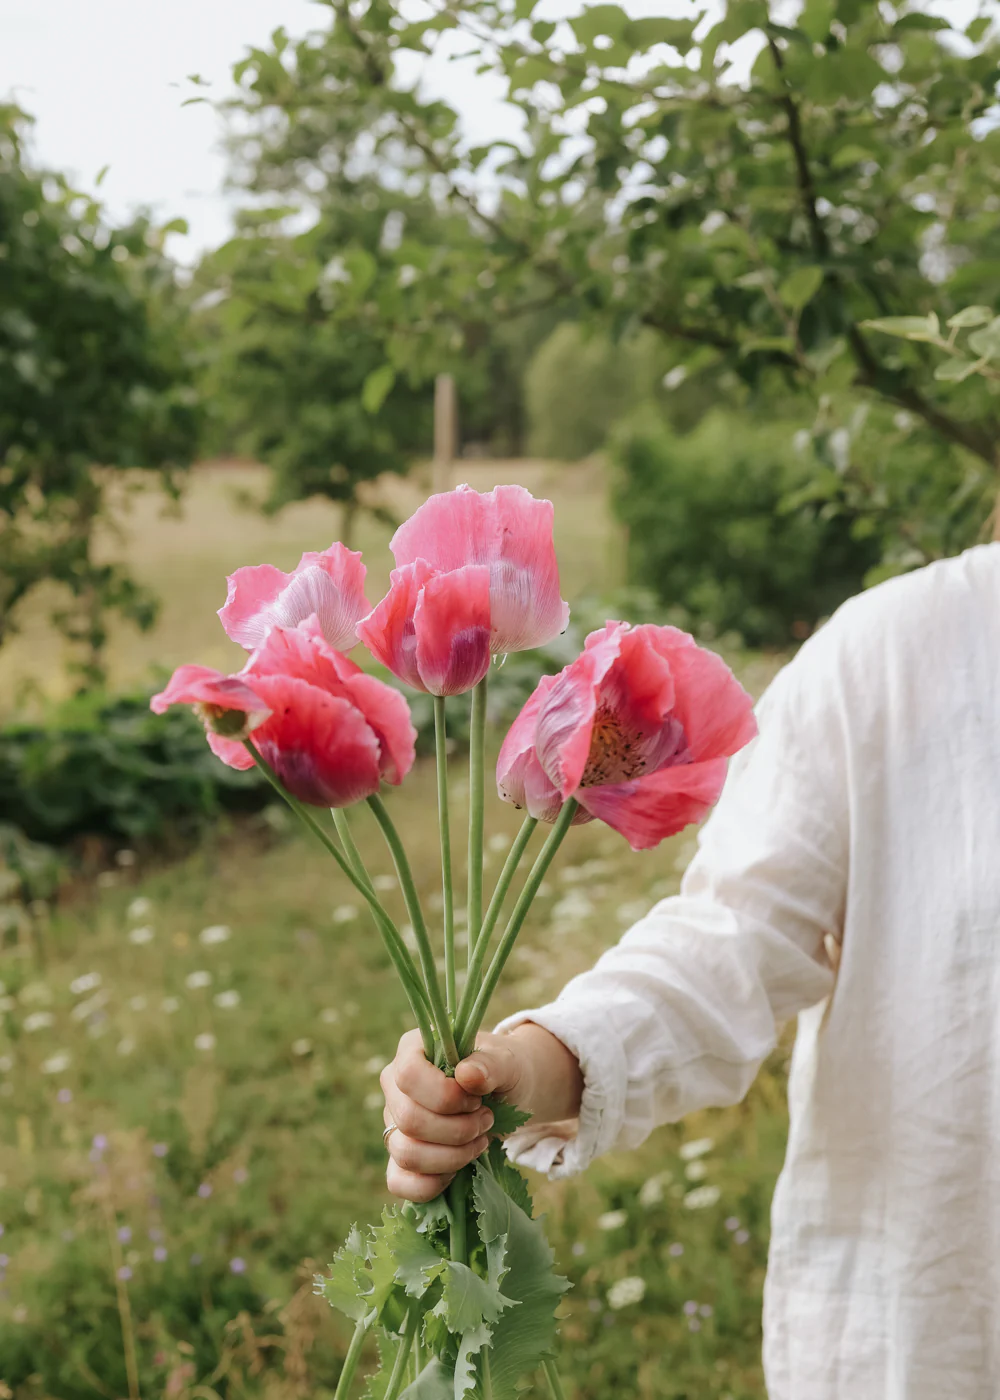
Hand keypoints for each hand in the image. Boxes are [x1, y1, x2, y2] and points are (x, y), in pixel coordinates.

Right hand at [380, 1024, 582, 1201]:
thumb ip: (490, 1065)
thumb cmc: (501, 1072)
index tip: (477, 1100)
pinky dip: (432, 1184)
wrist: (505, 1095)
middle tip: (486, 1120)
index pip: (409, 1075)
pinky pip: (398, 1182)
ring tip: (479, 1141)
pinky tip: (458, 1170)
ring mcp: (394, 1125)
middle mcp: (395, 1088)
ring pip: (405, 1154)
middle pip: (409, 1120)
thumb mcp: (507, 1063)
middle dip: (458, 1130)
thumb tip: (466, 1075)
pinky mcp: (400, 1159)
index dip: (445, 1096)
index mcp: (412, 1051)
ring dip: (452, 1156)